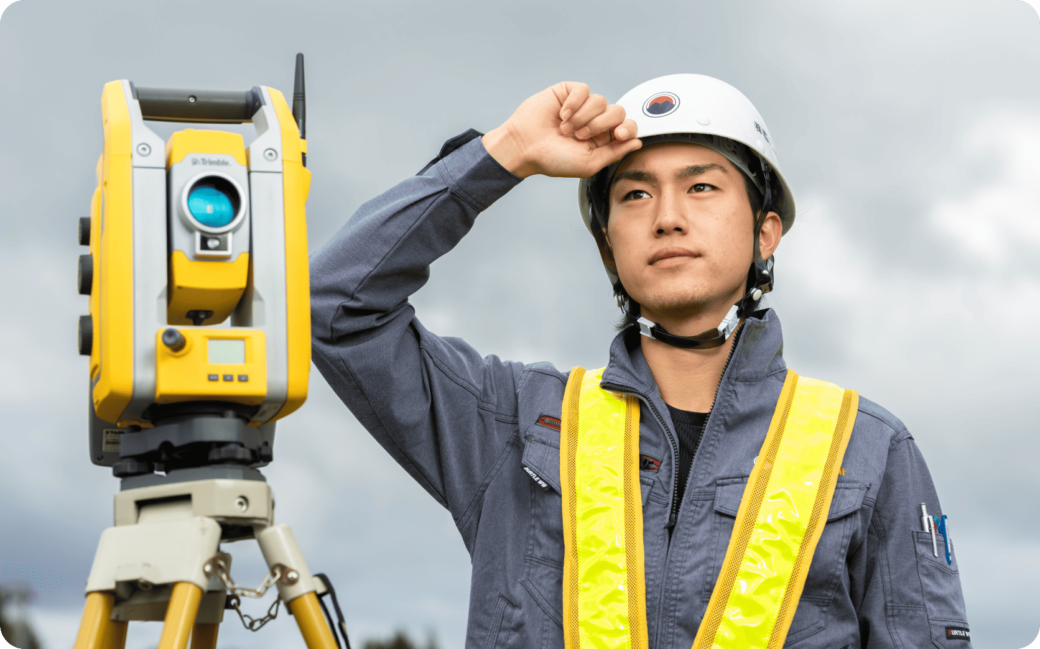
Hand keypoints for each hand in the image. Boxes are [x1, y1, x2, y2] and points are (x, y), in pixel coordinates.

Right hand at [482, 82, 640, 178]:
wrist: (525, 147)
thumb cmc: (553, 159)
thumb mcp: (589, 164)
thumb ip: (615, 153)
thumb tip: (638, 142)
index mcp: (602, 139)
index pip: (627, 127)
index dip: (627, 128)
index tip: (617, 135)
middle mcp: (594, 121)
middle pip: (617, 111)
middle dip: (601, 125)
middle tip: (580, 136)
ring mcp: (582, 106)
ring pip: (601, 100)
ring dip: (583, 117)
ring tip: (566, 129)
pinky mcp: (568, 93)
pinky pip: (584, 90)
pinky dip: (575, 103)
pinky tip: (562, 115)